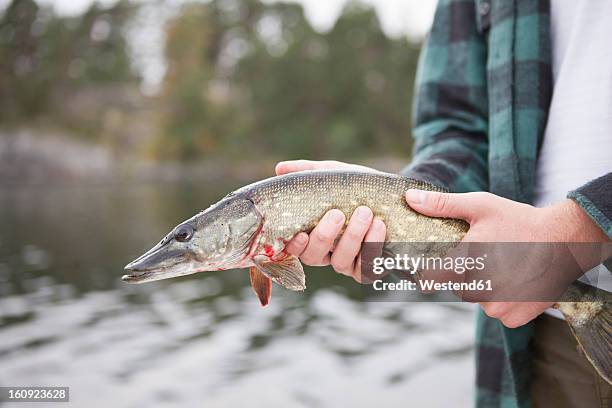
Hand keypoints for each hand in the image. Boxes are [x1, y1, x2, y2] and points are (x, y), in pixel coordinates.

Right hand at [276, 160, 386, 281]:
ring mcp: (347, 264)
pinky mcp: (369, 270)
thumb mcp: (332, 174)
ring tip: (365, 212)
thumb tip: (280, 169)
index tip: (300, 233)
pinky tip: (380, 225)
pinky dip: (373, 246)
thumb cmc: (355, 186)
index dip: (294, 245)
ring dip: (352, 237)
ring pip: (341, 262)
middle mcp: (326, 254)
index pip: (294, 247)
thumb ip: (306, 172)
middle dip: (324, 236)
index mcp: (310, 235)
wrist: (391, 194)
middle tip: (337, 213)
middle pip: (314, 257)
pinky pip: (367, 267)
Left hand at [405, 189, 609, 327]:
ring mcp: (499, 306)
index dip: (435, 272)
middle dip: (467, 275)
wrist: (565, 240)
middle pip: (459, 289)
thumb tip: (410, 199)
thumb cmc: (518, 220)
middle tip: (487, 258)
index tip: (445, 264)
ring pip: (479, 302)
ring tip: (505, 267)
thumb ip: (442, 205)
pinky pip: (499, 314)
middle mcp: (481, 289)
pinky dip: (505, 302)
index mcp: (466, 263)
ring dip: (486, 289)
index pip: (432, 278)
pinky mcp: (516, 317)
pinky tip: (517, 282)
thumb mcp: (480, 206)